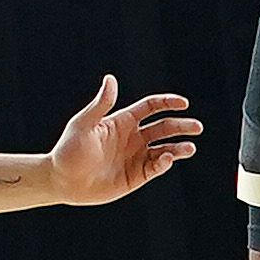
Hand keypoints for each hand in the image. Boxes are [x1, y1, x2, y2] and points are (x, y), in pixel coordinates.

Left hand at [36, 76, 201, 206]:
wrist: (62, 181)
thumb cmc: (69, 150)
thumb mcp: (84, 124)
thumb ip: (101, 104)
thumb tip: (111, 78)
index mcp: (122, 122)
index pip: (150, 108)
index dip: (167, 103)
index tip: (183, 103)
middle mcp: (132, 138)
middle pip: (163, 128)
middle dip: (181, 126)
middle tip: (197, 127)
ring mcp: (135, 157)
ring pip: (165, 149)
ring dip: (179, 147)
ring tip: (190, 147)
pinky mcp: (135, 176)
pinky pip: (155, 168)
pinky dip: (165, 163)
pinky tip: (168, 159)